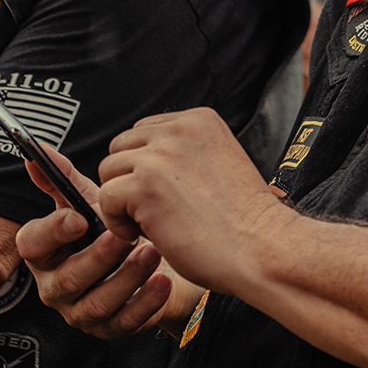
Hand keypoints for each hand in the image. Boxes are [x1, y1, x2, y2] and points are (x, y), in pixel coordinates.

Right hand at [16, 144, 178, 338]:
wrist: (151, 260)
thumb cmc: (111, 228)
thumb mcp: (89, 201)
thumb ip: (62, 179)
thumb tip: (34, 154)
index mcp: (46, 253)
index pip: (31, 245)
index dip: (51, 231)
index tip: (78, 217)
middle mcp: (57, 285)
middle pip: (68, 278)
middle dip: (97, 257)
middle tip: (124, 236)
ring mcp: (82, 311)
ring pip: (97, 303)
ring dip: (126, 278)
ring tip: (151, 253)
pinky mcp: (110, 328)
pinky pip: (124, 322)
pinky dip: (145, 303)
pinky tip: (163, 281)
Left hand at [97, 107, 286, 293]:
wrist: (262, 248)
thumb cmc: (244, 220)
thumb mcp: (219, 163)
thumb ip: (185, 153)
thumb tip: (142, 162)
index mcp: (200, 119)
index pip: (145, 131)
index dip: (146, 166)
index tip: (165, 193)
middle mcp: (180, 129)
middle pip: (121, 147)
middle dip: (129, 180)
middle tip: (155, 210)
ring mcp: (161, 155)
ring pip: (108, 171)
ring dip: (122, 201)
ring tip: (152, 222)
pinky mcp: (144, 186)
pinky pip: (105, 198)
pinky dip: (117, 223)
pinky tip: (146, 234)